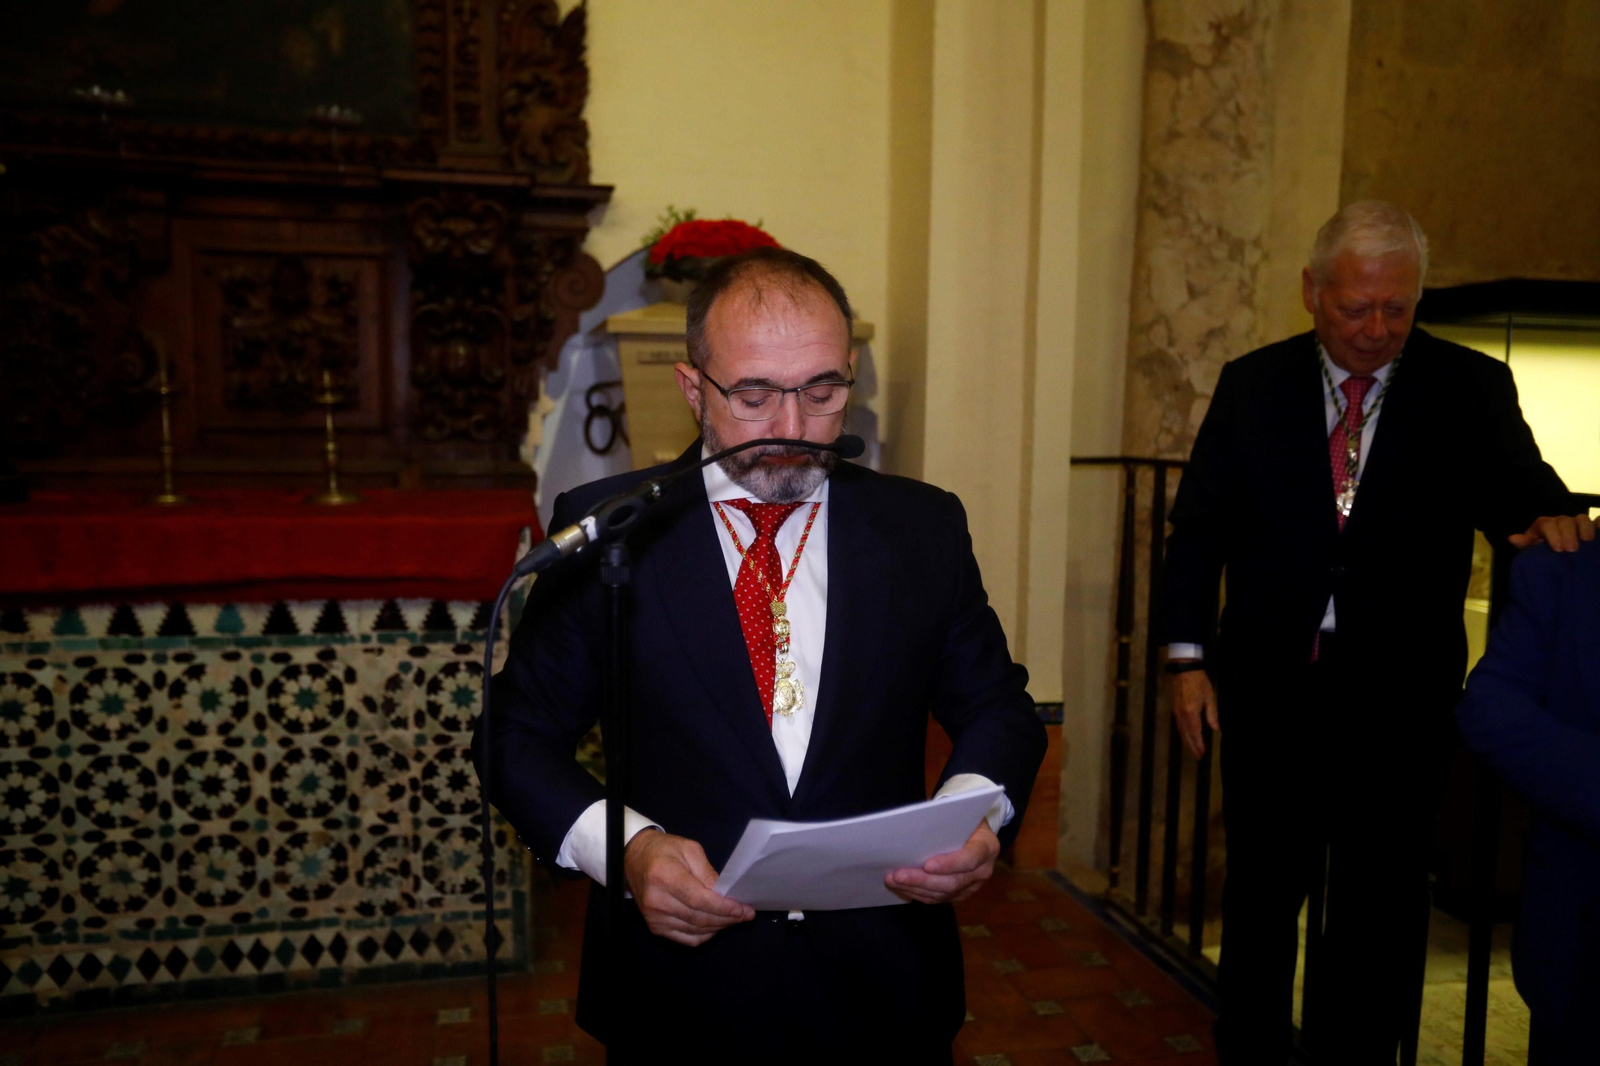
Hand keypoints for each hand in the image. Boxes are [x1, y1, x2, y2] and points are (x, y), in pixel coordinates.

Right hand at [623, 830, 753, 946]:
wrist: (634, 859)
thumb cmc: (664, 850)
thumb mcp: (689, 849)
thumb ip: (707, 873)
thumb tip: (726, 894)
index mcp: (664, 876)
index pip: (698, 899)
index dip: (723, 907)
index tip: (743, 909)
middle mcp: (656, 901)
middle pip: (699, 918)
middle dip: (727, 918)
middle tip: (746, 914)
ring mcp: (654, 918)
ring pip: (695, 931)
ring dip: (719, 927)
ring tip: (734, 919)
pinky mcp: (655, 928)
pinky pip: (687, 938)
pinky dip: (705, 935)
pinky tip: (716, 925)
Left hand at [886, 819, 999, 904]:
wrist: (975, 832)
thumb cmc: (964, 819)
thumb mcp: (962, 814)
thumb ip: (946, 822)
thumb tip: (914, 827)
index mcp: (987, 847)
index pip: (969, 859)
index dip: (949, 864)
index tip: (926, 865)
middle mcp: (983, 871)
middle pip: (952, 882)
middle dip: (922, 880)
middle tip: (897, 875)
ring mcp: (972, 886)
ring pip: (942, 894)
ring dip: (914, 888)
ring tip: (892, 880)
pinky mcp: (960, 894)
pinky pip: (938, 898)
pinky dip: (918, 893)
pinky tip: (901, 886)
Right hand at [1170, 665, 1218, 758]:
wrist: (1183, 669)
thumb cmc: (1199, 682)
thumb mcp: (1209, 697)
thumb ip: (1212, 714)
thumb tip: (1215, 729)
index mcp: (1191, 713)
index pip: (1195, 733)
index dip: (1198, 744)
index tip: (1202, 754)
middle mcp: (1182, 715)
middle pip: (1186, 735)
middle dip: (1192, 746)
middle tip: (1197, 757)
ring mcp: (1176, 712)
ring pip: (1181, 731)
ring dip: (1187, 741)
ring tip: (1193, 750)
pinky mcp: (1175, 709)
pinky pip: (1179, 725)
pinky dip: (1183, 733)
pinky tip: (1187, 736)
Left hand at [1510, 514, 1596, 551]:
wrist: (1558, 557)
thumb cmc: (1544, 554)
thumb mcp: (1533, 550)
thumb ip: (1526, 544)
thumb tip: (1512, 538)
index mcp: (1545, 526)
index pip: (1547, 524)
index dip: (1552, 534)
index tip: (1558, 549)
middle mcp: (1561, 522)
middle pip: (1565, 520)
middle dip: (1568, 533)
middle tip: (1571, 549)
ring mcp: (1577, 524)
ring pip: (1581, 518)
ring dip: (1585, 528)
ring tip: (1587, 541)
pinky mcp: (1592, 528)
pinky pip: (1598, 521)